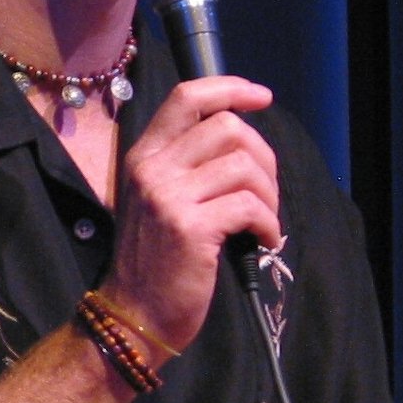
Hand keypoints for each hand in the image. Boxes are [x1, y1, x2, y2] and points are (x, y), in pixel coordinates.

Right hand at [107, 76, 279, 354]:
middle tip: (264, 191)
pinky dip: (270, 224)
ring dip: (269, 194)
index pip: (186, 96)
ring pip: (244, 165)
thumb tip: (241, 137)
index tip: (261, 97)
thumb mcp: (158, 200)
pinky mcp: (191, 228)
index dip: (230, 88)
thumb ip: (186, 164)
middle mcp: (152, 169)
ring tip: (263, 221)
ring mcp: (168, 197)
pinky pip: (251, 206)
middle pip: (227, 127)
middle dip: (263, 155)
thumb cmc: (154, 259)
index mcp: (143, 156)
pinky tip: (263, 241)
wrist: (133, 314)